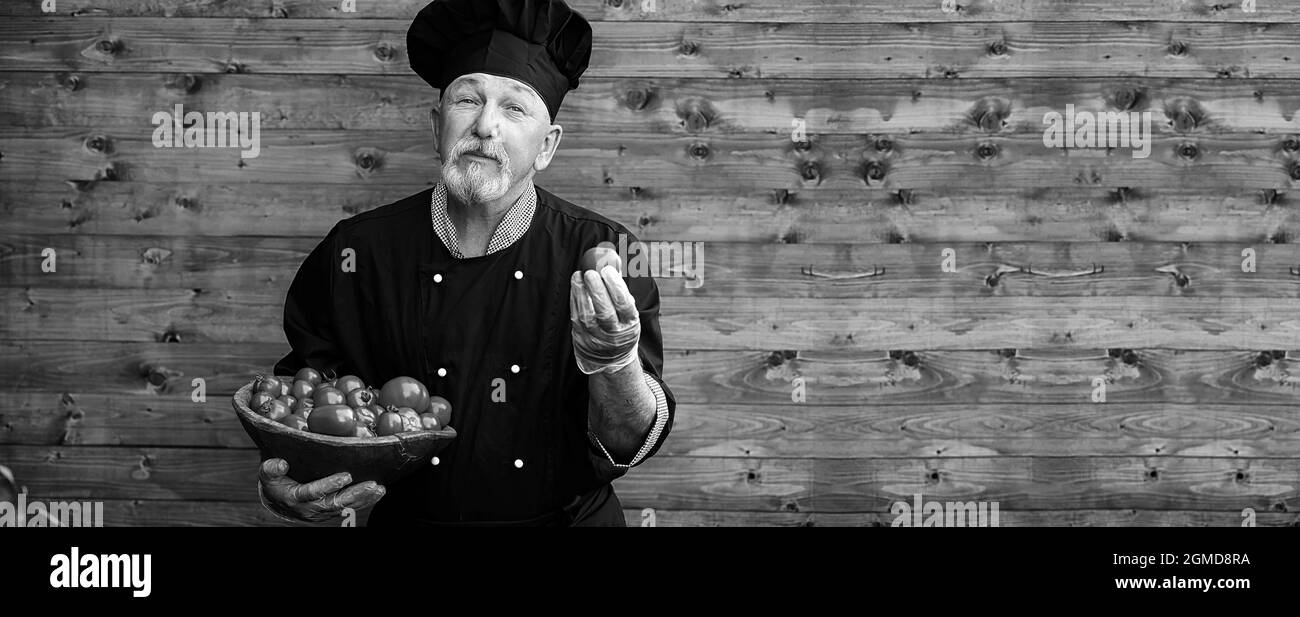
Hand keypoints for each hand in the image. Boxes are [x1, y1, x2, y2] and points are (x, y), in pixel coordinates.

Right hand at [257, 458, 385, 523]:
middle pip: (335, 503)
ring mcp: (322, 511)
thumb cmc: (275, 483)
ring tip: (379, 489)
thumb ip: (271, 469)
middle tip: (371, 484)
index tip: (346, 476)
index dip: (329, 485)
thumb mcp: (267, 475)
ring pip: (345, 507)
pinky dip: (365, 501)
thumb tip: (282, 464)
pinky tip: (378, 492)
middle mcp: (310, 508)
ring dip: (363, 498)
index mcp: (295, 497)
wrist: (279, 502)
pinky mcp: (331, 511)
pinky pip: (350, 507)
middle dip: (354, 494)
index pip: (313, 493)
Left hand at [569, 267, 639, 374]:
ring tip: (579, 275)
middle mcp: (614, 334)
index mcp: (630, 324)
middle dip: (597, 290)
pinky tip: (575, 285)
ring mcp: (597, 338)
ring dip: (581, 294)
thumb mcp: (628, 311)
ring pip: (587, 316)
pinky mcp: (582, 338)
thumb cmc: (620, 324)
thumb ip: (620, 288)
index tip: (608, 270)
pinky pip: (576, 318)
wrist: (610, 356)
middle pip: (605, 312)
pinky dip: (574, 300)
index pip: (624, 305)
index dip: (616, 287)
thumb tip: (613, 261)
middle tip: (591, 272)